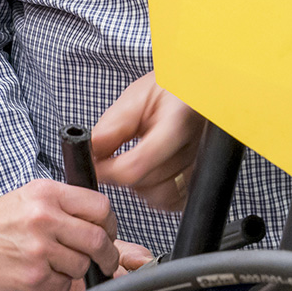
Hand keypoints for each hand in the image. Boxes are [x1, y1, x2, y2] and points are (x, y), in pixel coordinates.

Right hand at [0, 180, 117, 290]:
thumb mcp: (25, 198)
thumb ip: (60, 204)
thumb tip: (95, 220)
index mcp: (46, 192)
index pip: (100, 206)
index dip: (110, 223)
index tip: (107, 232)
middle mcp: (45, 216)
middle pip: (99, 239)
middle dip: (106, 255)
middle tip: (103, 261)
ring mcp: (39, 247)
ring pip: (83, 265)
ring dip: (76, 270)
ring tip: (54, 264)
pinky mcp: (32, 276)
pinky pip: (64, 285)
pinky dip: (57, 285)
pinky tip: (38, 274)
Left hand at [93, 72, 203, 210]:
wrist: (196, 91)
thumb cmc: (169, 89)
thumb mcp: (137, 96)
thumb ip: (114, 125)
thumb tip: (90, 152)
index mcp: (176, 122)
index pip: (137, 163)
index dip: (108, 169)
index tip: (93, 163)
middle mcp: (193, 148)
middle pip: (147, 183)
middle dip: (121, 174)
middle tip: (111, 156)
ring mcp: (199, 167)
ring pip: (160, 198)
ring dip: (139, 186)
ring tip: (133, 160)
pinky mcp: (200, 180)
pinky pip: (173, 201)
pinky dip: (156, 192)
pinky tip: (150, 171)